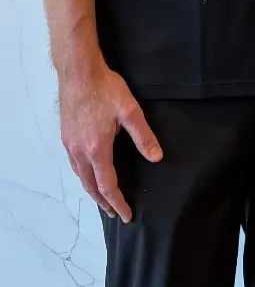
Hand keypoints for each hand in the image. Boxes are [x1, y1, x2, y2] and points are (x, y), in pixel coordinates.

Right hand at [58, 63, 161, 221]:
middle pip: (90, 186)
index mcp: (96, 148)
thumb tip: (156, 157)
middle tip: (115, 213)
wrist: (79, 71)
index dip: (117, 202)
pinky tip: (90, 173)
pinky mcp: (66, 136)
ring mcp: (70, 144)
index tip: (126, 214)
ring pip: (80, 176)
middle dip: (103, 202)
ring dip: (92, 190)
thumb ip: (143, 136)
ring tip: (103, 198)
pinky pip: (74, 164)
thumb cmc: (105, 88)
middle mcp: (79, 151)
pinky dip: (84, 176)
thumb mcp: (130, 111)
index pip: (107, 185)